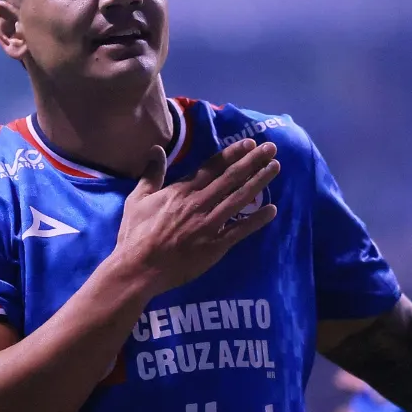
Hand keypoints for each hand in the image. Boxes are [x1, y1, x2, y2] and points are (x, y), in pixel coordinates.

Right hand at [110, 138, 280, 294]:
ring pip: (239, 198)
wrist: (138, 268)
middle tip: (272, 147)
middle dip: (253, 161)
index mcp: (182, 191)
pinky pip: (240, 230)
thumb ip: (151, 174)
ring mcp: (209, 224)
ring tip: (276, 168)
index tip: (250, 143)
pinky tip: (272, 210)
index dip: (233, 154)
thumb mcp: (138, 199)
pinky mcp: (215, 246)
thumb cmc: (135, 234)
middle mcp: (199, 203)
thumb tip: (157, 149)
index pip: (213, 167)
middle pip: (231, 178)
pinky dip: (257, 220)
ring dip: (259, 181)